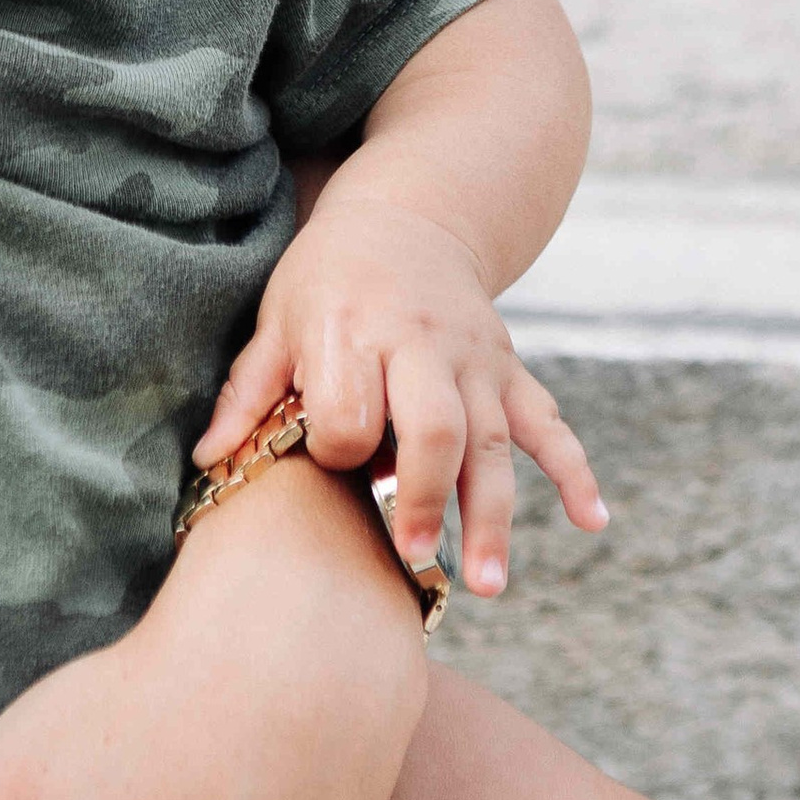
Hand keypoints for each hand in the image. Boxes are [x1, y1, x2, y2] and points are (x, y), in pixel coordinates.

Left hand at [195, 191, 605, 594]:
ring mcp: (475, 359)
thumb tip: (207, 464)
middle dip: (425, 495)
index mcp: (353, 329)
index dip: (337, 447)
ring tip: (488, 584)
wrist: (405, 216)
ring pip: (493, 440)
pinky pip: (549, 422)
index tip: (327, 463)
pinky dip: (574, 471)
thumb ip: (250, 393)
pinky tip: (592, 520)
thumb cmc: (326, 278)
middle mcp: (420, 343)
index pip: (350, 408)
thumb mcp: (278, 319)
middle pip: (434, 425)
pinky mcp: (509, 369)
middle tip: (414, 558)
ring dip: (493, 514)